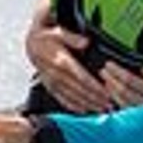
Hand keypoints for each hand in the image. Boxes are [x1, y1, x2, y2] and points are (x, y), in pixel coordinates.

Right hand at [25, 12, 142, 113]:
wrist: (32, 46)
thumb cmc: (48, 38)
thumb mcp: (59, 32)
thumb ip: (73, 38)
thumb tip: (85, 42)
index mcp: (61, 61)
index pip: (81, 77)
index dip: (95, 87)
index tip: (107, 93)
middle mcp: (56, 74)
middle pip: (79, 90)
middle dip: (95, 99)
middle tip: (109, 105)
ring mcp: (53, 83)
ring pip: (72, 97)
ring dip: (88, 105)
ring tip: (101, 110)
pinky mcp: (51, 87)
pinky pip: (63, 100)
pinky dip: (74, 107)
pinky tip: (84, 111)